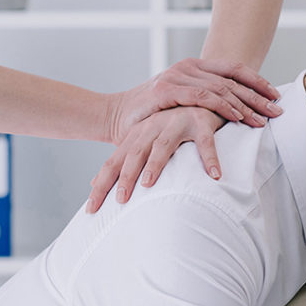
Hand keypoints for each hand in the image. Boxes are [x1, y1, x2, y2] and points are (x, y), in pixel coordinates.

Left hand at [86, 108, 224, 212]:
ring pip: (162, 145)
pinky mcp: (201, 122)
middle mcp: (153, 127)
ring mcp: (177, 123)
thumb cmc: (169, 126)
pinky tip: (214, 176)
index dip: (102, 185)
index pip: (113, 162)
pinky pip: (205, 142)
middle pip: (134, 154)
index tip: (91, 210)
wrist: (199, 95)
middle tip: (120, 199)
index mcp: (136, 135)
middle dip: (126, 176)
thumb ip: (122, 161)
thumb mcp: (142, 141)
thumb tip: (94, 183)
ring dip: (154, 164)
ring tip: (148, 184)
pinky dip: (209, 158)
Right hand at [104, 59, 279, 145]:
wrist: (114, 116)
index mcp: (194, 67)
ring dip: (245, 105)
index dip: (257, 82)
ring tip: (261, 120)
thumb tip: (235, 109)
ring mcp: (177, 76)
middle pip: (232, 79)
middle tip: (278, 112)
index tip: (276, 97)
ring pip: (221, 88)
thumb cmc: (150, 113)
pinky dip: (222, 107)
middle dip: (258, 96)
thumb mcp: (180, 103)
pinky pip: (202, 97)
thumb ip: (203, 100)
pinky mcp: (167, 90)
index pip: (233, 70)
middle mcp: (188, 67)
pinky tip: (237, 118)